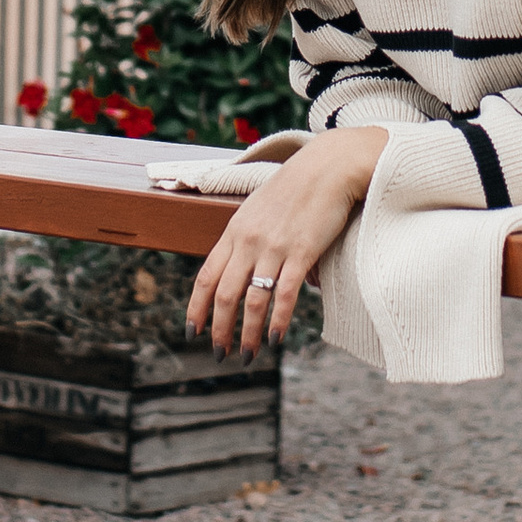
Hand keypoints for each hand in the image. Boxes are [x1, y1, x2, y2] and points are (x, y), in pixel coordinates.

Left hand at [186, 125, 385, 354]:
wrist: (329, 165)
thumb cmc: (298, 186)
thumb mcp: (260, 210)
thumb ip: (250, 239)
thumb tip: (255, 273)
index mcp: (234, 231)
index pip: (205, 277)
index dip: (196, 308)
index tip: (193, 332)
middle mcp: (248, 241)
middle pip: (224, 294)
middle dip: (219, 330)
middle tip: (220, 354)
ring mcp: (274, 247)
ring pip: (252, 300)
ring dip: (247, 333)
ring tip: (248, 355)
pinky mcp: (302, 251)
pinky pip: (284, 294)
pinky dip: (276, 321)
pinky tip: (274, 339)